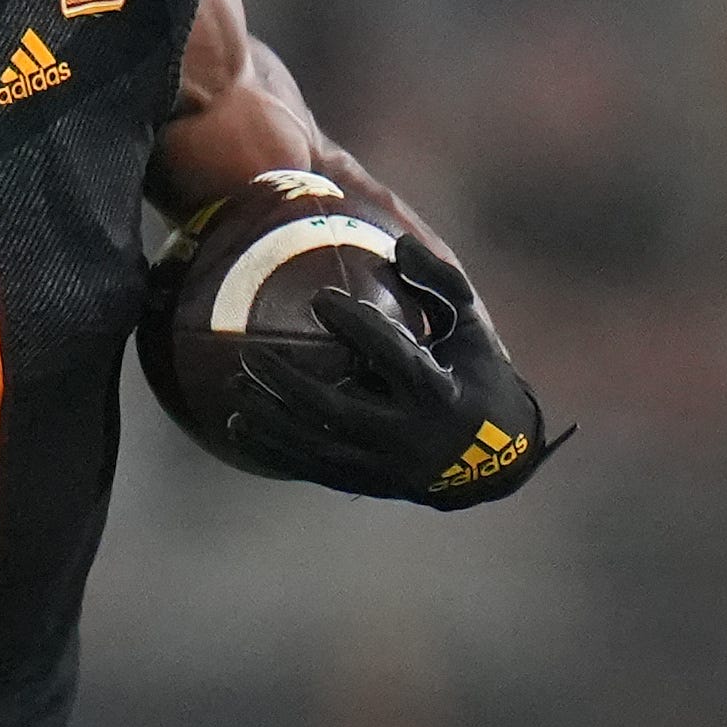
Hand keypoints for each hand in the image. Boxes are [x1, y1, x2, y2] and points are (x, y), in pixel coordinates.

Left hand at [228, 233, 566, 507]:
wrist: (493, 464)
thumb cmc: (477, 379)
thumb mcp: (471, 331)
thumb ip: (442, 285)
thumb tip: (400, 244)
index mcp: (439, 393)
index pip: (392, 356)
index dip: (356, 325)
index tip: (319, 297)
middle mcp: (408, 435)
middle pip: (337, 409)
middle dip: (290, 382)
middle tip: (252, 353)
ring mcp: (382, 465)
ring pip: (315, 445)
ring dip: (269, 418)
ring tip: (234, 385)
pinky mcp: (364, 483)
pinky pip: (309, 468)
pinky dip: (270, 449)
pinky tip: (237, 425)